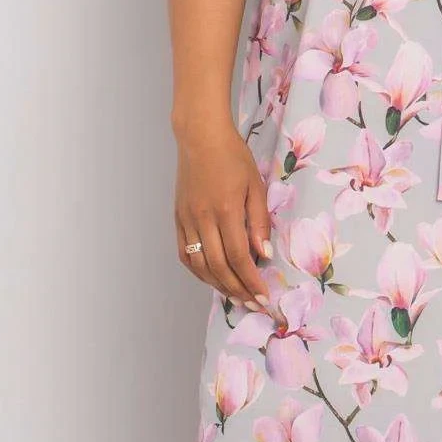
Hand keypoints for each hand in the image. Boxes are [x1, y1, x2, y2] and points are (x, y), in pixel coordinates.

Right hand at [174, 120, 272, 309]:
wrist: (200, 137)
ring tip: (235, 296)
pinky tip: (212, 278)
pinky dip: (198, 271)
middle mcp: (203, 218)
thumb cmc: (233, 157)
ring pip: (199, 264)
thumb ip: (259, 222)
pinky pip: (185, 253)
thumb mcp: (256, 186)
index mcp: (226, 210)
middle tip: (252, 303)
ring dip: (217, 285)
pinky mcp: (178, 218)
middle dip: (237, 290)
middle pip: (218, 267)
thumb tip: (264, 254)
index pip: (238, 257)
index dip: (251, 280)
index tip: (263, 296)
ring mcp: (187, 219)